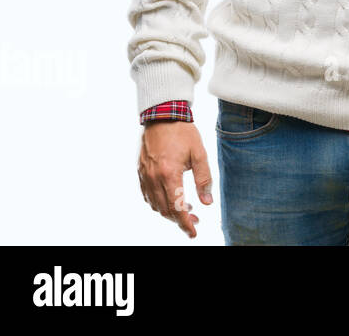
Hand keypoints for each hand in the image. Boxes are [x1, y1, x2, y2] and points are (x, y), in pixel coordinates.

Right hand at [138, 120, 212, 238]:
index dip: (185, 223)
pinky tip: (170, 199)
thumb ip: (204, 179)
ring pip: (154, 205)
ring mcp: (144, 175)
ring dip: (169, 212)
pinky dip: (158, 203)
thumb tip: (207, 202)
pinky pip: (147, 195)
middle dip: (180, 219)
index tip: (193, 232)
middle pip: (165, 210)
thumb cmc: (183, 133)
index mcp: (169, 174)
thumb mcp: (200, 154)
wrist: (162, 116)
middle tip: (195, 220)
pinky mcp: (140, 171)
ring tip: (186, 208)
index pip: (177, 207)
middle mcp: (154, 178)